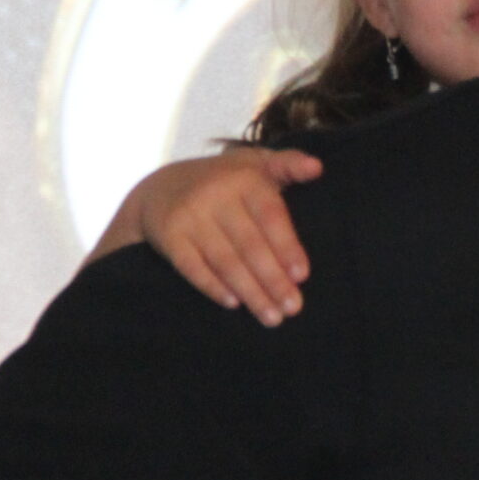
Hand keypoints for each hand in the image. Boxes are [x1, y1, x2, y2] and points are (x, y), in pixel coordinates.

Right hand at [126, 148, 323, 324]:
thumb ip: (289, 164)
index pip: (270, 215)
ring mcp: (190, 216)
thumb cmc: (225, 180)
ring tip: (271, 317)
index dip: (286, 246)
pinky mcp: (169, 236)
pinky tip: (234, 303)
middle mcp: (215, 195)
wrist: (161, 186)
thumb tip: (317, 167)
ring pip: (225, 261)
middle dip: (273, 280)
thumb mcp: (256, 162)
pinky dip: (213, 287)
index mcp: (244, 177)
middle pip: (250, 244)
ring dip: (250, 292)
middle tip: (293, 308)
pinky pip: (192, 267)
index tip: (302, 276)